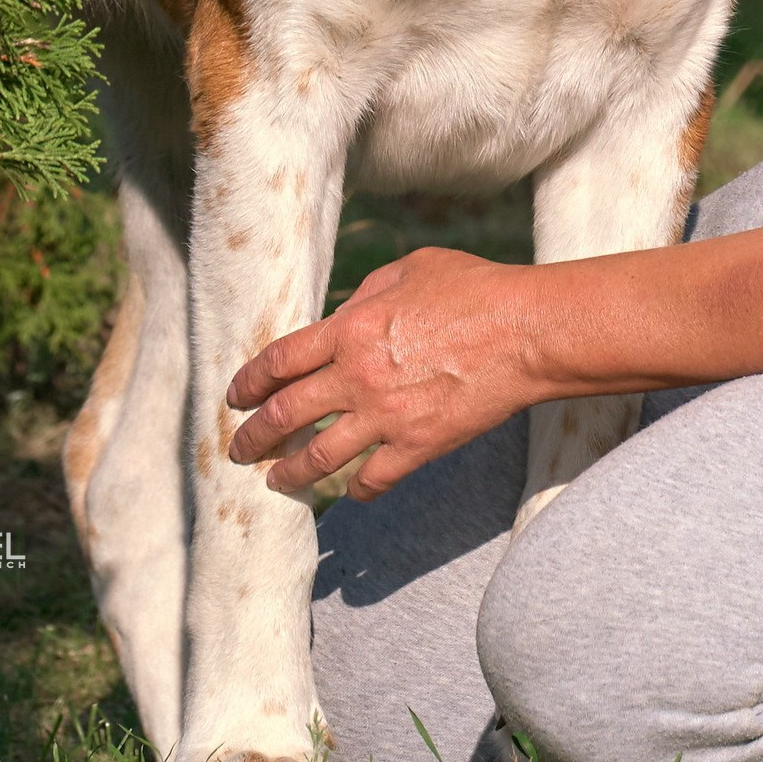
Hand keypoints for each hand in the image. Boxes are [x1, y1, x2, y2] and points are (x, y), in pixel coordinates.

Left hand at [225, 248, 546, 500]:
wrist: (526, 333)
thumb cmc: (475, 290)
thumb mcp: (413, 269)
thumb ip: (368, 292)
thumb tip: (345, 313)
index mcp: (352, 328)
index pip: (280, 360)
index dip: (250, 380)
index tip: (236, 396)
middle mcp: (358, 376)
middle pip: (287, 414)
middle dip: (253, 435)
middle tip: (238, 448)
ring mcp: (386, 417)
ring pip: (318, 458)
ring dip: (288, 472)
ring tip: (274, 480)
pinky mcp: (417, 447)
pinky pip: (372, 480)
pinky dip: (355, 490)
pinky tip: (349, 492)